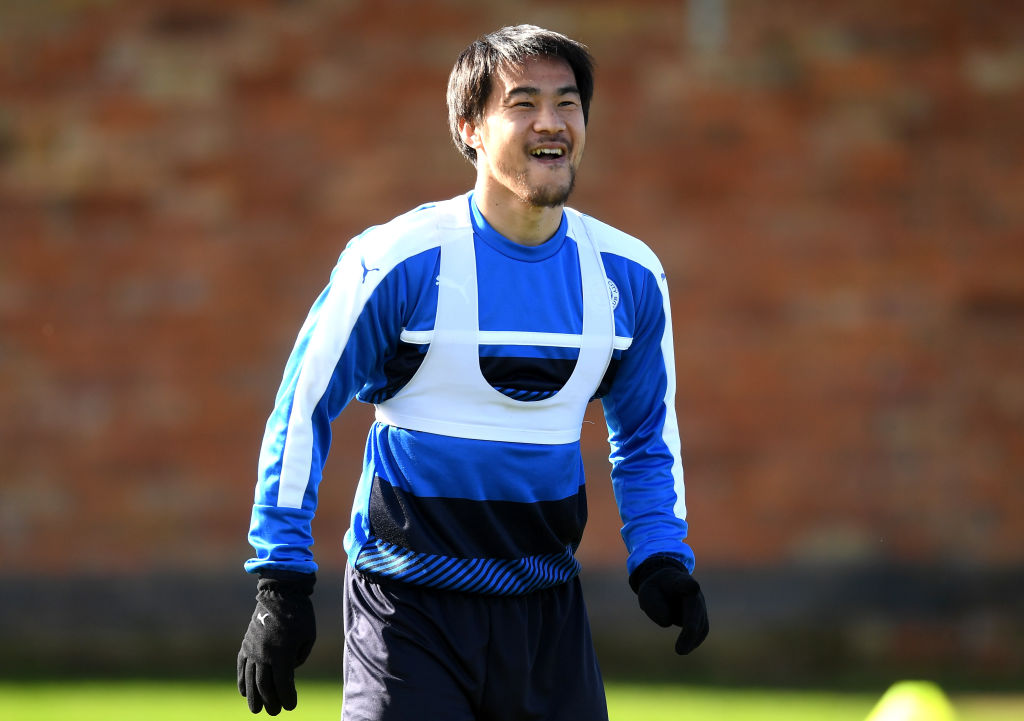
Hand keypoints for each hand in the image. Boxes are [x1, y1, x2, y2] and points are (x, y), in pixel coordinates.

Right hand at [237, 572, 316, 714]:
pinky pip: (241, 666)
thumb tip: (288, 671)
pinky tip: (244, 692)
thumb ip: (299, 658)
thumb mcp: (308, 637)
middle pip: (264, 685)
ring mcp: (252, 649)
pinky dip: (241, 680)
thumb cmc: (300, 614)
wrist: (280, 592)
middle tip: (275, 712)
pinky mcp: (246, 643)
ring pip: (249, 679)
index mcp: (282, 653)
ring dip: (253, 697)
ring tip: (256, 710)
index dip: (287, 697)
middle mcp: (264, 654)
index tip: (291, 706)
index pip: (283, 684)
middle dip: (270, 701)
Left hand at [629, 556, 708, 654]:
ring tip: (680, 650)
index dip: (689, 586)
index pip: (685, 583)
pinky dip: (694, 640)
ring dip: (693, 638)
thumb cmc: (656, 589)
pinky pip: (702, 630)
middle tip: (680, 649)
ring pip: (701, 622)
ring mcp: (700, 604)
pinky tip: (684, 649)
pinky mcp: (701, 616)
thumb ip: (654, 605)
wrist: (666, 584)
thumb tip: (668, 621)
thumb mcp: (647, 593)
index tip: (693, 587)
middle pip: (695, 608)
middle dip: (691, 627)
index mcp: (679, 581)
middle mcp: (694, 592)